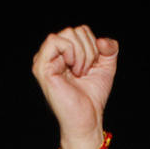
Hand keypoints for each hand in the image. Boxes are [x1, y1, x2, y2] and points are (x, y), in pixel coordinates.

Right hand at [32, 25, 117, 148]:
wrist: (87, 118)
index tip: (92, 67)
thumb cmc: (92, 95)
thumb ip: (109, 48)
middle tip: (85, 72)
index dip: (93, 46)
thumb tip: (101, 40)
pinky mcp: (41, 67)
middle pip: (74, 30)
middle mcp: (51, 54)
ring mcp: (43, 60)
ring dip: (82, 53)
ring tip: (79, 73)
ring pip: (67, 33)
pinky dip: (72, 53)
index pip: (80, 31)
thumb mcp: (106, 66)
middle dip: (89, 50)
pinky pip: (56, 41)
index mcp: (62, 53)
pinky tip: (72, 70)